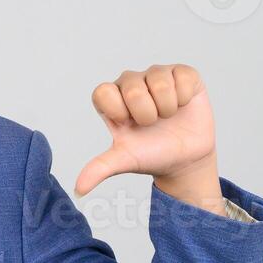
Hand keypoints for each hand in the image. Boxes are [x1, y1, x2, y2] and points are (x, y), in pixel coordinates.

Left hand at [74, 64, 217, 198]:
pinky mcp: (181, 73)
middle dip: (146, 114)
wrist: (185, 159)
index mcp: (111, 99)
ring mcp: (156, 75)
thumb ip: (99, 168)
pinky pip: (181, 76)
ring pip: (159, 82)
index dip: (118, 112)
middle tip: (151, 124)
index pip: (102, 92)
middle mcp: (131, 83)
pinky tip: (181, 105)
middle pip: (132, 89)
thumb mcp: (123, 160)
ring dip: (166, 107)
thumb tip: (78, 190)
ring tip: (166, 116)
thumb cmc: (151, 155)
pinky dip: (183, 97)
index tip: (127, 125)